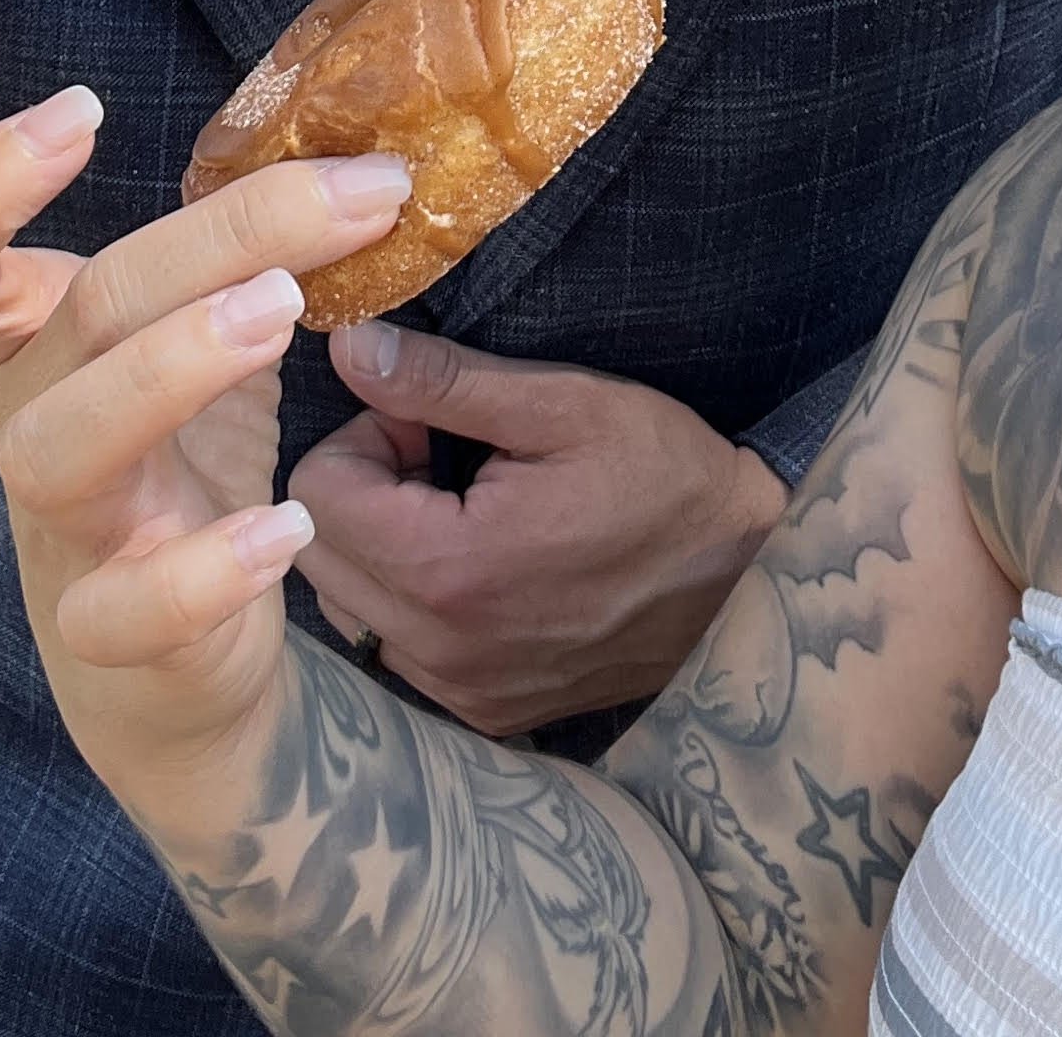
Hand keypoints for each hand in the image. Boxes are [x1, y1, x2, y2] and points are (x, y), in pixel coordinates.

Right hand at [0, 93, 413, 834]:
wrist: (181, 683)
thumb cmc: (182, 480)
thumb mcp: (200, 350)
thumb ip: (243, 257)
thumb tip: (360, 154)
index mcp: (36, 349)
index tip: (80, 107)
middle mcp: (32, 428)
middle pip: (75, 317)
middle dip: (205, 241)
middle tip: (341, 200)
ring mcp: (64, 538)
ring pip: (62, 448)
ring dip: (172, 368)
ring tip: (283, 316)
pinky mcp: (113, 643)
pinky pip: (130, 611)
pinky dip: (208, 565)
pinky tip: (288, 527)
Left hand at [292, 327, 789, 736]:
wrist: (746, 578)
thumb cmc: (662, 475)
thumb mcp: (563, 403)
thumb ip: (442, 380)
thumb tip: (348, 347)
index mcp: (449, 569)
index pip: (315, 492)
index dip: (364, 437)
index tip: (428, 425)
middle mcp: (439, 651)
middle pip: (316, 555)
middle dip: (363, 492)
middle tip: (440, 461)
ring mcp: (462, 693)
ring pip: (348, 607)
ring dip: (383, 547)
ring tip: (463, 510)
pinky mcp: (485, 713)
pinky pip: (396, 649)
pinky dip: (413, 599)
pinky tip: (481, 564)